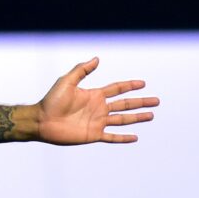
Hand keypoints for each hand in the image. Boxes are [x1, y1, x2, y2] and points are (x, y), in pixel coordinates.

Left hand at [30, 57, 158, 144]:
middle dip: (141, 102)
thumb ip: (82, 70)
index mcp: (94, 95)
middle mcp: (98, 108)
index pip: (117, 89)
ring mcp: (97, 122)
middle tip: (157, 101)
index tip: (143, 83)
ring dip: (137, 118)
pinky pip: (112, 137)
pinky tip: (135, 137)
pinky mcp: (93, 135)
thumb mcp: (66, 81)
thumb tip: (97, 59)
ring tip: (152, 116)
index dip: (129, 85)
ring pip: (123, 120)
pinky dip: (123, 138)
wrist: (42, 121)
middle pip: (125, 104)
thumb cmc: (51, 100)